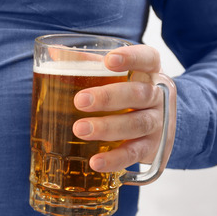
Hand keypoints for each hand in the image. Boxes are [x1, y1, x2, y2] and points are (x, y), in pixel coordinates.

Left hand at [72, 44, 176, 173]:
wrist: (161, 127)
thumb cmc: (129, 96)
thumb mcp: (117, 79)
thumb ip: (89, 65)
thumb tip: (55, 53)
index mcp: (149, 74)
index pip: (148, 59)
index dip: (131, 58)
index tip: (109, 60)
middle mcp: (158, 97)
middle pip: (138, 94)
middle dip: (108, 97)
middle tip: (80, 101)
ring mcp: (158, 123)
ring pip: (137, 124)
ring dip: (107, 127)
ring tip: (79, 129)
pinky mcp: (154, 149)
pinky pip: (135, 154)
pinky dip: (115, 159)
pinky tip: (95, 162)